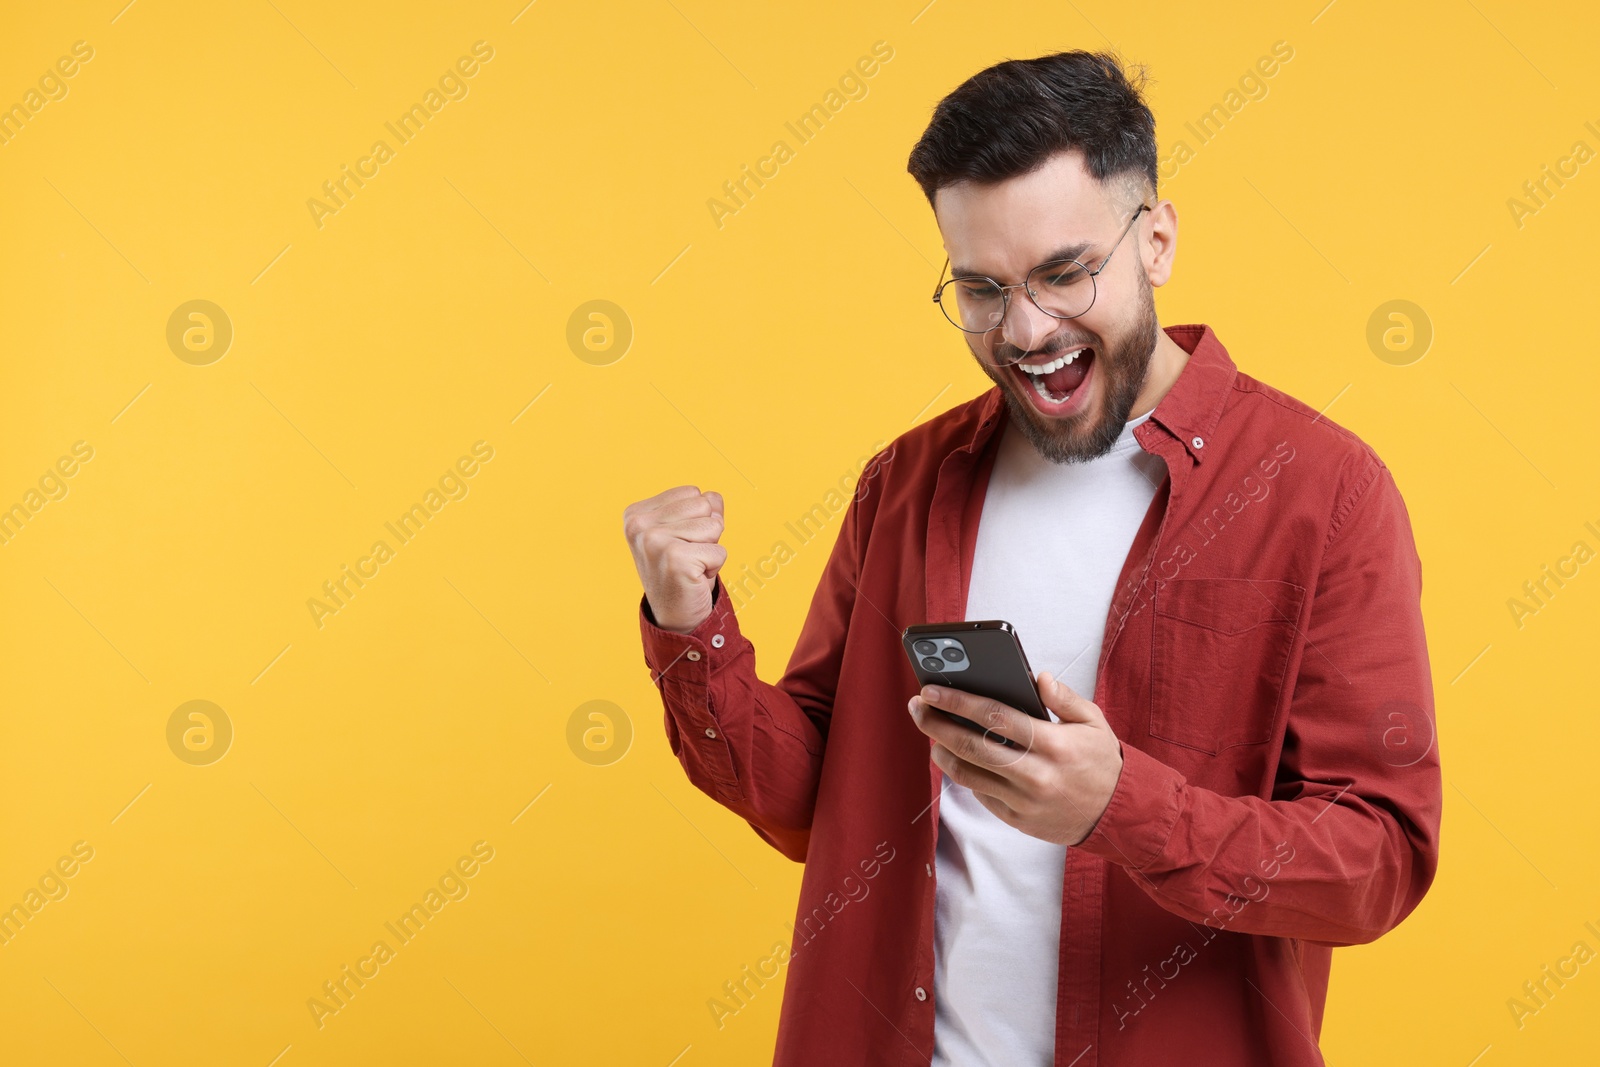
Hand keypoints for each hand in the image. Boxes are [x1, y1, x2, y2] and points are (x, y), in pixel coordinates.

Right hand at [622, 486, 726, 633]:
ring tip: (691, 566)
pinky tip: (694, 578)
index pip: (692, 492)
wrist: (674, 616)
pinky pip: (720, 551)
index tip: (680, 543)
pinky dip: (715, 567)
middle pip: (704, 505)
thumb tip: (714, 496)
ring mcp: (654, 541)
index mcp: (636, 513)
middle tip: (688, 556)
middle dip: (706, 533)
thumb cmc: (683, 571)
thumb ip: (702, 509)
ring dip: (710, 549)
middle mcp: (639, 524)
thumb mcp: (688, 532)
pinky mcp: (675, 559)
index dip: (697, 519)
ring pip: (714, 525)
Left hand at [908, 672, 1123, 845]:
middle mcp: (1036, 774)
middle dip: (937, 724)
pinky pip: (981, 795)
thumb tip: (1039, 677)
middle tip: (917, 707)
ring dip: (943, 751)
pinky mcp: (1017, 820)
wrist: (1118, 815)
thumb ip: (1064, 698)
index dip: (958, 701)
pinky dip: (963, 774)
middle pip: (972, 746)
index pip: (996, 717)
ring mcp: (1024, 801)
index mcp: (1054, 744)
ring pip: (969, 774)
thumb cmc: (1102, 762)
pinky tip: (954, 757)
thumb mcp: (1094, 722)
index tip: (932, 689)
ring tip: (931, 733)